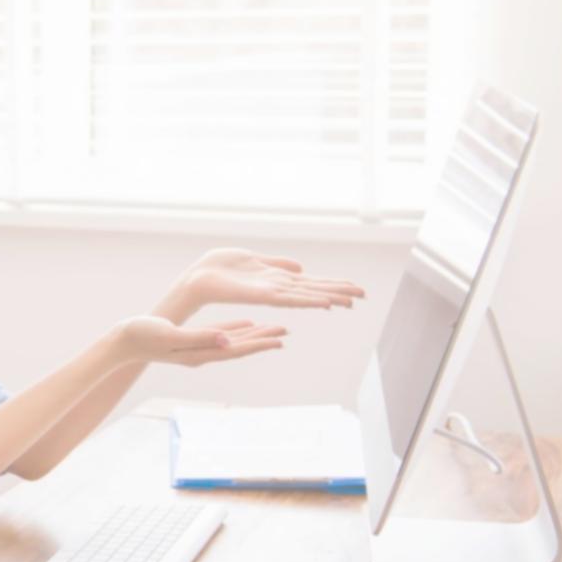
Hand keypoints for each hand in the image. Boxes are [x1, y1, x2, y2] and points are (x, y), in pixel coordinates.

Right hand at [117, 316, 286, 366]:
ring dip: (254, 335)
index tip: (280, 339)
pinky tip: (247, 323)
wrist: (123, 341)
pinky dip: (236, 329)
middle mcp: (202, 353)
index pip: (236, 350)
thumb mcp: (172, 335)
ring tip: (274, 329)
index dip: (258, 344)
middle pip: (239, 347)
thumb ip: (200, 337)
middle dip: (263, 339)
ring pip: (233, 341)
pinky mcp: (191, 340)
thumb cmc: (143, 336)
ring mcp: (197, 348)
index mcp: (199, 354)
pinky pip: (220, 334)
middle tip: (285, 331)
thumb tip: (227, 341)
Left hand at [167, 249, 365, 319]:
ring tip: (351, 301)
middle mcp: (277, 288)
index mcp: (277, 279)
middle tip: (364, 296)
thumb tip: (301, 267)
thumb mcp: (254, 258)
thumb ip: (277, 263)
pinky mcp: (261, 295)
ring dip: (329, 297)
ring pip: (306, 295)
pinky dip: (307, 300)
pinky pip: (289, 298)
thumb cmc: (220, 269)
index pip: (311, 283)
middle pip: (314, 290)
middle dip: (338, 292)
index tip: (356, 287)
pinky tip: (324, 302)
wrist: (198, 277)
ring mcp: (270, 293)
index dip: (333, 284)